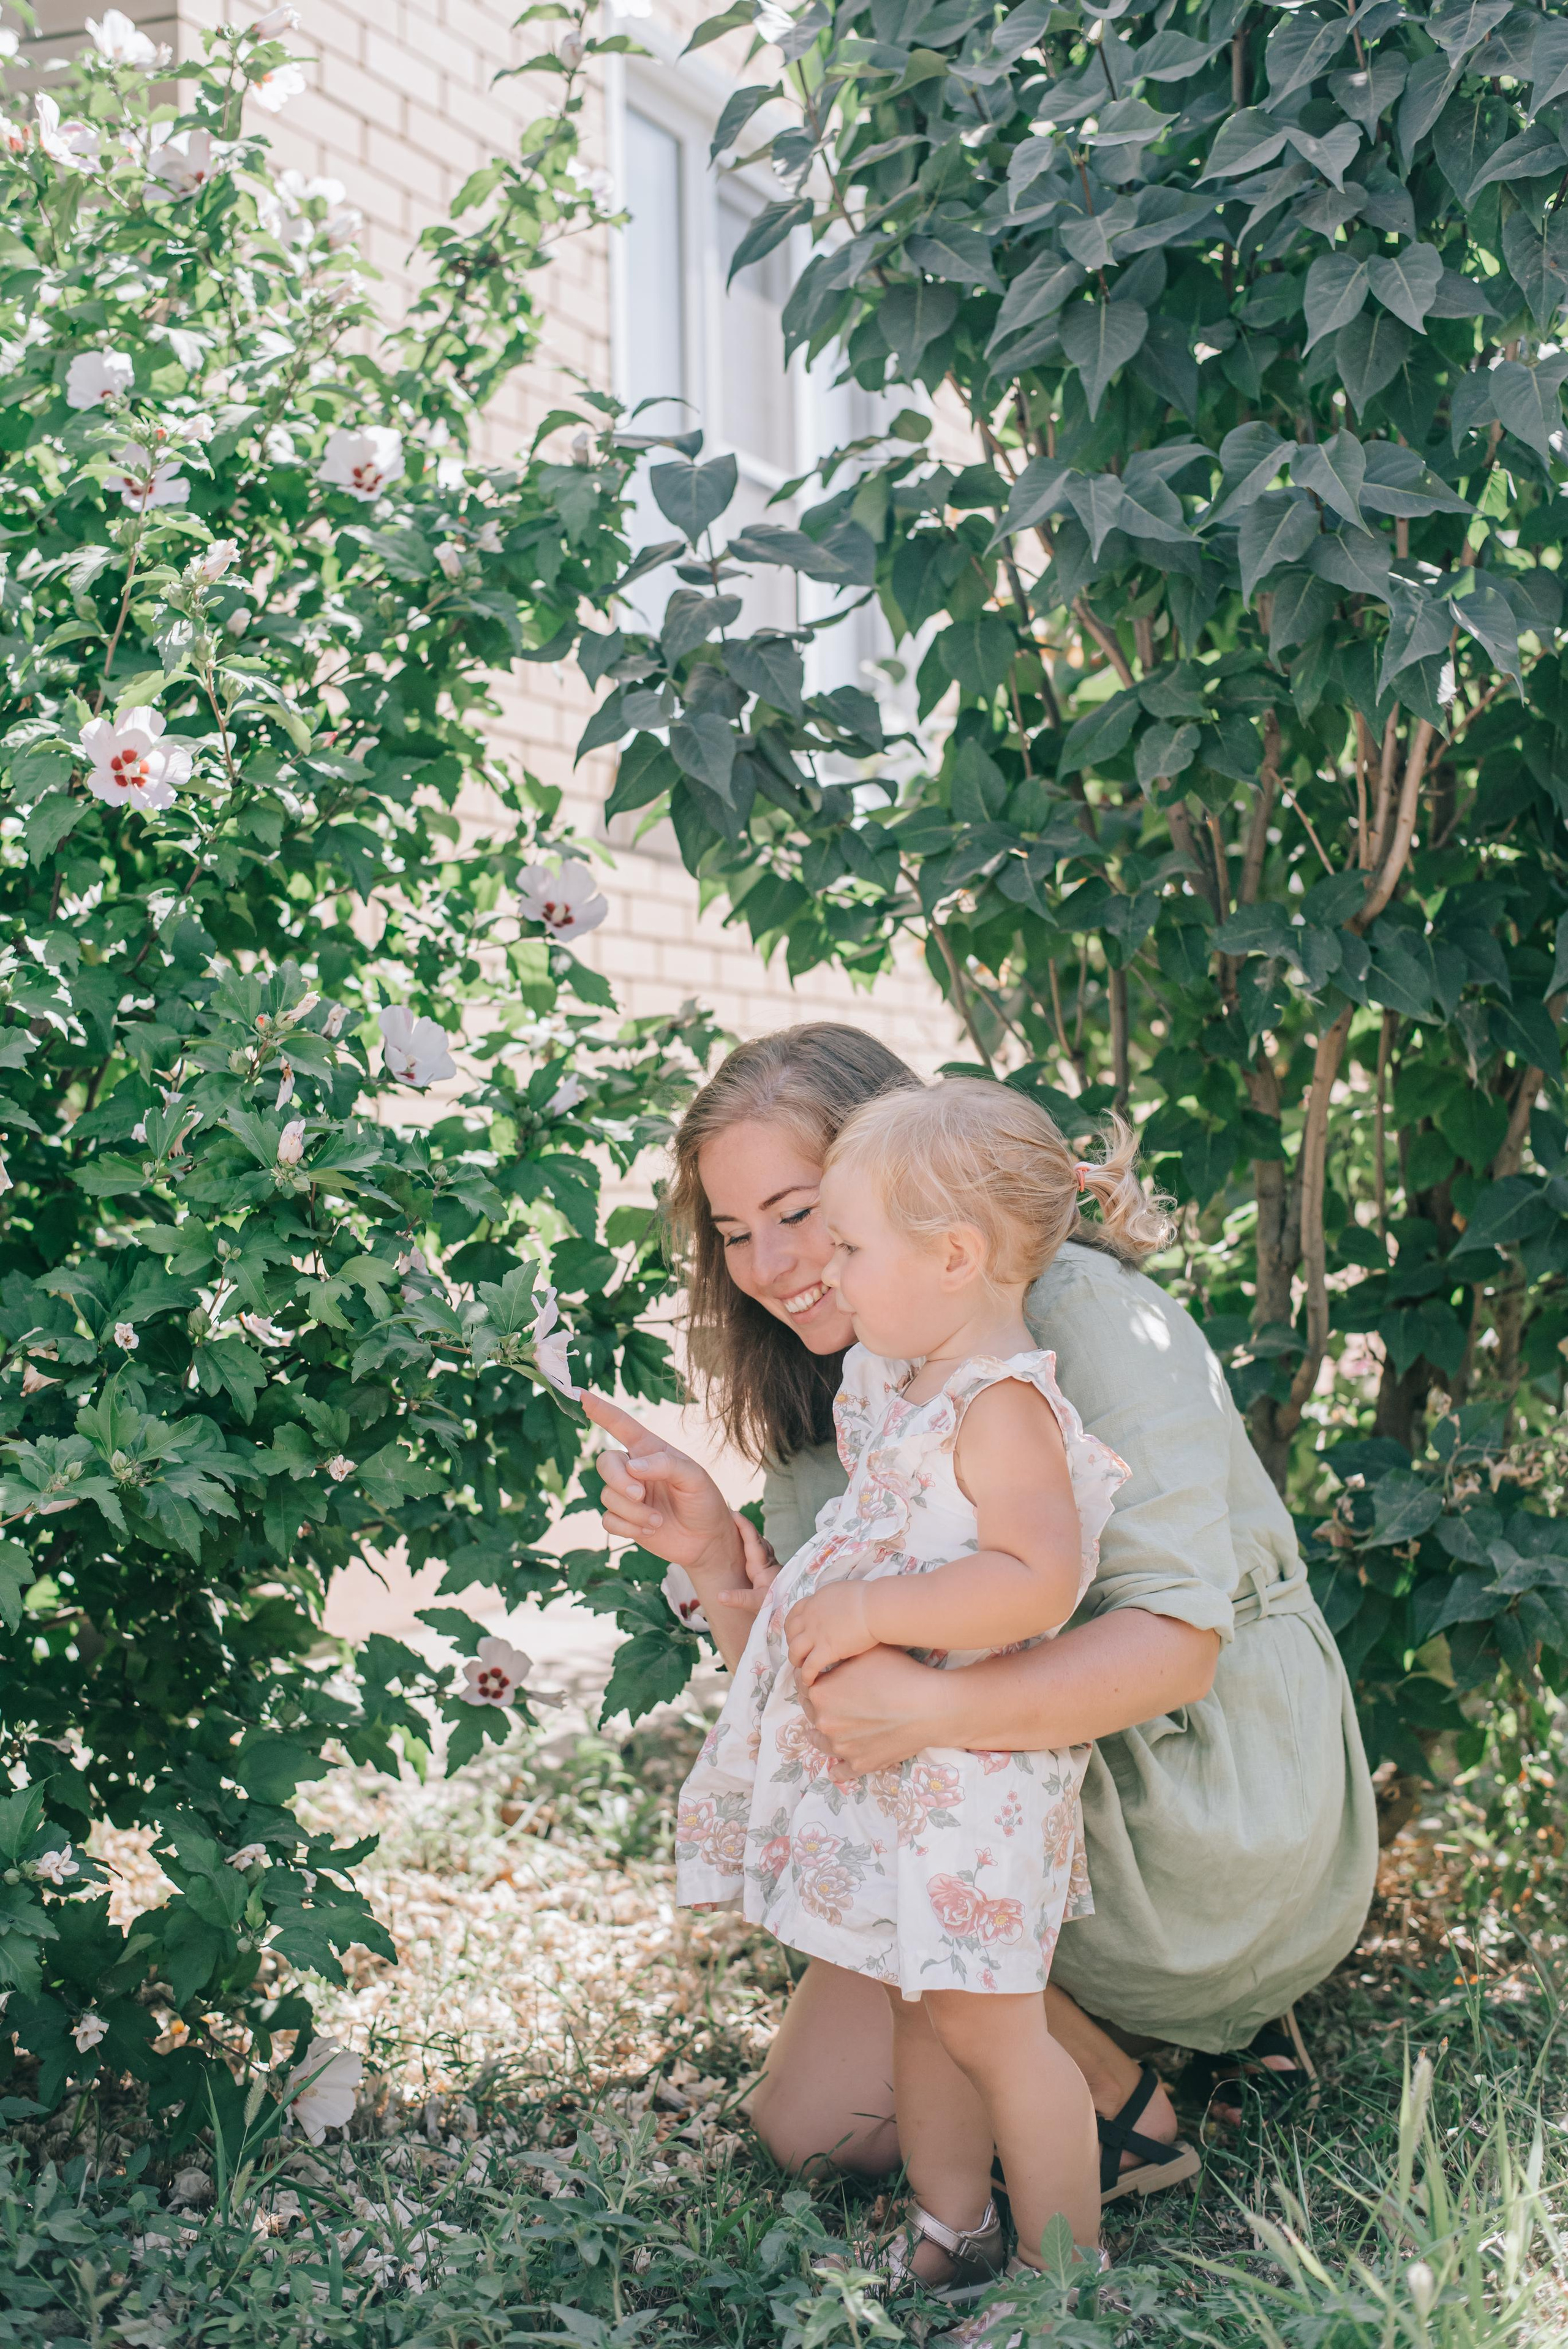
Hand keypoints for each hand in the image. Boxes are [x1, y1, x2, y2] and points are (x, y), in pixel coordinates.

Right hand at [581, 1393, 741, 1579]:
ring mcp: (627, 1496)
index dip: (601, 1410)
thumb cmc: (704, 1501)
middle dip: (618, 1480)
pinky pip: (608, 1520)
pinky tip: (650, 1529)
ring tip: (658, 1519)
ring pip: (607, 1496)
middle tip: (640, 1494)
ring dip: (633, 1511)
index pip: (621, 1425)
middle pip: (605, 1462)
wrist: (707, 1540)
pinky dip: (628, 1527)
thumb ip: (666, 1465)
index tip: (581, 1395)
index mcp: (651, 1450)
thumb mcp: (695, 1478)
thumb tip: (632, 1466)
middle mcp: (635, 1469)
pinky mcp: (624, 1520)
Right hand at [712, 1515, 782, 1625]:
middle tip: (728, 1514)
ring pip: (759, 1543)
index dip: (743, 1525)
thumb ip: (740, 1598)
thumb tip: (719, 1596)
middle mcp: (767, 1561)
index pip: (752, 1539)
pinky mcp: (769, 1571)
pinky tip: (745, 1546)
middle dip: (743, 1525)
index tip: (732, 1512)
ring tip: (734, 1525)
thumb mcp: (758, 1603)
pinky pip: (759, 1550)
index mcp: (762, 1565)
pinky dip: (751, 1543)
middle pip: (755, 1537)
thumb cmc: (779, 1605)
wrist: (795, 1608)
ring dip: (748, 1533)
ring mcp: (769, 1565)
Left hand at [785, 1582, 877, 1686]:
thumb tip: (834, 1606)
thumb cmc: (867, 1598)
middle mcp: (810, 1617)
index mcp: (815, 1602)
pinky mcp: (826, 1650)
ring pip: (795, 1651)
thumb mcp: (841, 1591)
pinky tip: (810, 1681)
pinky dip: (807, 1675)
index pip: (794, 1614)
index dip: (792, 1626)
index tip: (797, 1634)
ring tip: (801, 1668)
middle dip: (792, 1643)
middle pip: (790, 1633)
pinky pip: (809, 1667)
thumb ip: (832, 1601)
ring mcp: (816, 1634)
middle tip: (800, 1652)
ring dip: (796, 1660)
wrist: (874, 1607)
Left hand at [798, 1644, 959, 1775]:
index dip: (810, 1676)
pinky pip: (841, 1771)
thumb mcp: (864, 1651)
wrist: (929, 1707)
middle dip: (818, 1703)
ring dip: (820, 1735)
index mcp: (820, 1693)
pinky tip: (834, 1769)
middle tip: (830, 1697)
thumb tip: (827, 1657)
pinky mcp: (860, 1764)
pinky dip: (837, 1769)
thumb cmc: (898, 1673)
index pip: (803, 1683)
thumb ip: (839, 1656)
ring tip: (820, 1732)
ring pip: (821, 1741)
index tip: (817, 1675)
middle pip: (812, 1711)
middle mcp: (825, 1723)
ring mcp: (841, 1747)